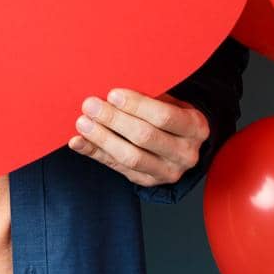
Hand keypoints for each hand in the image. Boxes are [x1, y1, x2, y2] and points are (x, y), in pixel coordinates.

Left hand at [68, 88, 209, 186]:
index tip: (112, 94)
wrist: (182, 143)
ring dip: (102, 138)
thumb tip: (111, 92)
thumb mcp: (170, 102)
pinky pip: (118, 168)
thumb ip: (148, 97)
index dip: (136, 105)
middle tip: (90, 106)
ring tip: (82, 123)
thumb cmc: (170, 114)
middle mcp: (185, 153)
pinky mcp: (148, 182)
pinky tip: (79, 142)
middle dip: (114, 120)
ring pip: (130, 157)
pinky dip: (95, 153)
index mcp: (195, 127)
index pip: (164, 116)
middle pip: (145, 137)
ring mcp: (168, 172)